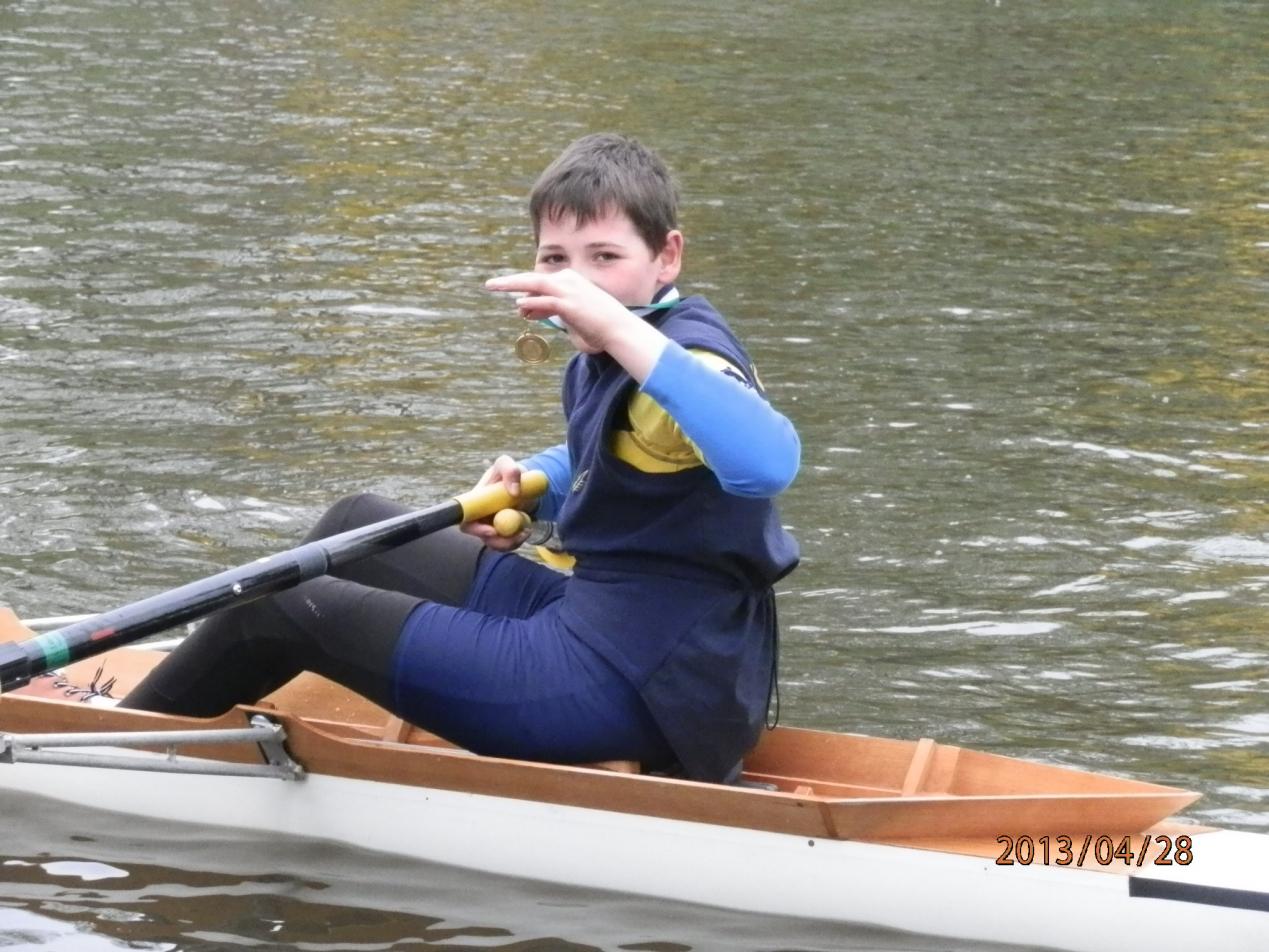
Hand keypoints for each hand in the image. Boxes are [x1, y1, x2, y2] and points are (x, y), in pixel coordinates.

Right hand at [460, 454, 531, 550]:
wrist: (523, 484)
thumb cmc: (509, 473)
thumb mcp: (507, 464)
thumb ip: (510, 470)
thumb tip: (514, 491)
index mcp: (475, 503)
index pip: (465, 521)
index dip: (476, 530)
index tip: (493, 531)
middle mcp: (480, 517)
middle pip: (483, 538)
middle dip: (500, 541)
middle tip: (520, 534)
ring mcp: (491, 527)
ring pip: (497, 544)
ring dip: (513, 541)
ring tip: (527, 529)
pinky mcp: (502, 534)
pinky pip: (508, 544)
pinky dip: (519, 540)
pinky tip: (526, 530)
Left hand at [485, 269, 665, 378]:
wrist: (619, 329)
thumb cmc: (598, 326)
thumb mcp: (570, 316)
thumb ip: (549, 311)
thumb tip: (527, 311)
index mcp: (570, 281)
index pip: (541, 284)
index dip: (526, 293)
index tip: (517, 305)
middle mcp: (568, 281)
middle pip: (533, 279)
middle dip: (510, 281)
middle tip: (490, 284)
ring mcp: (569, 291)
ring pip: (535, 285)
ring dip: (512, 285)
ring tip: (493, 287)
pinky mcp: (570, 304)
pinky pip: (546, 301)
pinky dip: (531, 303)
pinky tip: (519, 306)